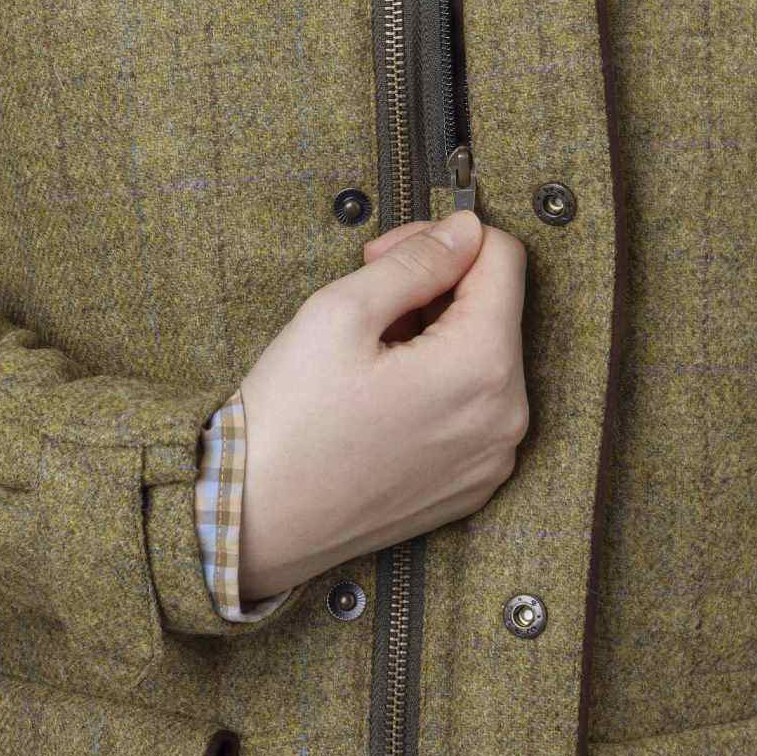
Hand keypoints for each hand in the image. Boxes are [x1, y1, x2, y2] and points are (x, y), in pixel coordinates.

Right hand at [235, 209, 529, 598]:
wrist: (251, 525)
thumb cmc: (287, 421)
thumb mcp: (342, 312)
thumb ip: (417, 259)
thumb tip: (466, 230)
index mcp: (482, 368)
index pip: (502, 258)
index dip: (443, 237)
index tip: (387, 254)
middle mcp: (505, 419)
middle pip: (496, 307)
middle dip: (436, 286)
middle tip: (366, 299)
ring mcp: (491, 460)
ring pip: (485, 355)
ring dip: (436, 334)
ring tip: (367, 352)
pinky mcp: (471, 486)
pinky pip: (474, 407)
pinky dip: (438, 383)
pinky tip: (381, 393)